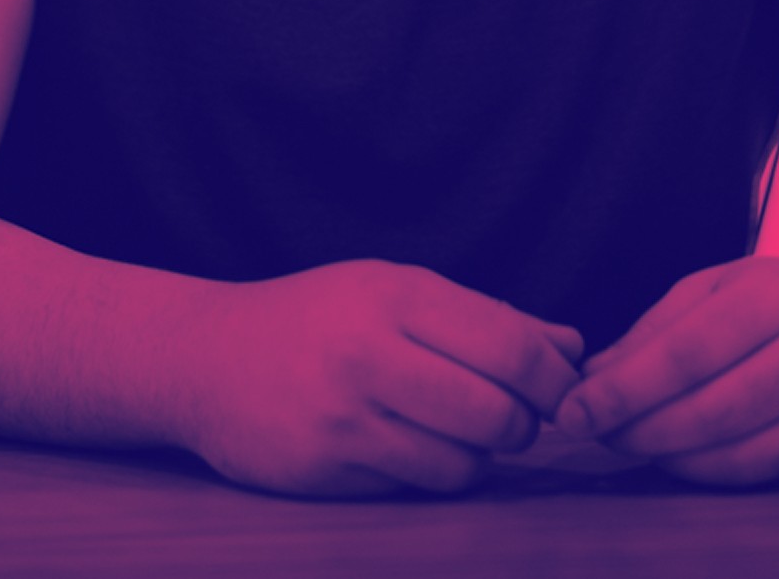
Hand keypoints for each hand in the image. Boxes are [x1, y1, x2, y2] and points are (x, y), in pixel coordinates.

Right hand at [176, 260, 584, 497]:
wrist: (206, 359)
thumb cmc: (317, 318)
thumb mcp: (393, 291)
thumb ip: (486, 318)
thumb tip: (573, 348)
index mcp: (395, 295)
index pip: (512, 347)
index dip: (553, 380)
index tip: (562, 392)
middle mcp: (369, 353)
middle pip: (497, 413)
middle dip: (522, 426)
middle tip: (512, 420)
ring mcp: (343, 417)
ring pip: (462, 462)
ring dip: (477, 456)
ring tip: (457, 432)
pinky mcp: (324, 469)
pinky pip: (414, 486)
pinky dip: (430, 475)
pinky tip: (408, 447)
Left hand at [550, 256, 778, 486]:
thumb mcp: (725, 285)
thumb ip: (658, 328)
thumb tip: (593, 379)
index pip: (688, 352)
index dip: (625, 390)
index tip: (575, 411)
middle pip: (713, 412)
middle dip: (643, 432)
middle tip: (599, 437)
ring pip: (744, 457)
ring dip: (676, 462)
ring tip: (637, 448)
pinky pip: (776, 477)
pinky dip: (721, 476)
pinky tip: (690, 461)